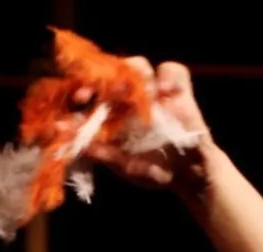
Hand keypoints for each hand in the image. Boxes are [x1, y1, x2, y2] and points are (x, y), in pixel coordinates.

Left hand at [76, 59, 215, 189]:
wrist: (187, 174)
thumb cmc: (152, 170)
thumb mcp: (124, 165)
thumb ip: (100, 153)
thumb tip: (75, 143)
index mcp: (112, 112)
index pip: (95, 92)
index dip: (86, 90)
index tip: (79, 98)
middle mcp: (130, 97)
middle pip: (114, 73)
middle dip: (107, 77)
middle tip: (109, 89)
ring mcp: (154, 91)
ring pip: (140, 66)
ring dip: (135, 74)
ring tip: (135, 92)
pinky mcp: (179, 89)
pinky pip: (173, 71)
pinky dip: (169, 78)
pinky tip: (167, 93)